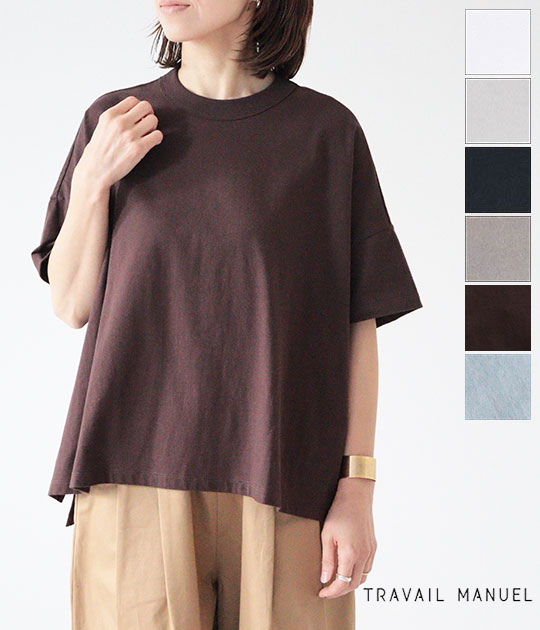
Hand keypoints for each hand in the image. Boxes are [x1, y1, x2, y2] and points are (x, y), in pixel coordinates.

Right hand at [76, 96, 162, 190]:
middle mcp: (120, 122)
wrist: (95, 171)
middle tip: (146, 125)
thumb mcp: (102, 127)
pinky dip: (157, 138)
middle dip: (148, 115)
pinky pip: (157, 135)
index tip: (138, 117)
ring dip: (153, 127)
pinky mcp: (138, 148)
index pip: (133, 100)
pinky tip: (151, 143)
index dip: (138, 108)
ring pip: (153, 120)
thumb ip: (116, 117)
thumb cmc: (99, 152)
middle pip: (145, 106)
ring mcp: (129, 135)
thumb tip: (134, 112)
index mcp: (110, 115)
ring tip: (147, 135)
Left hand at [318, 477, 376, 598]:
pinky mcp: (374, 546)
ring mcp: (371, 551)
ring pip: (363, 577)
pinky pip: (368, 567)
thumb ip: (327, 560)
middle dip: (340, 590)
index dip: (332, 592)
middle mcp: (364, 555)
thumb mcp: (327, 536)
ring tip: (336, 580)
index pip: (342, 583)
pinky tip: (348, 568)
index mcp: (351, 554)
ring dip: (350, 583)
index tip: (322, 593)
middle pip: (354, 584)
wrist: (356, 495)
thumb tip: (325, 579)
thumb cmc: (339, 512)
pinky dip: (358, 573)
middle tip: (327, 590)